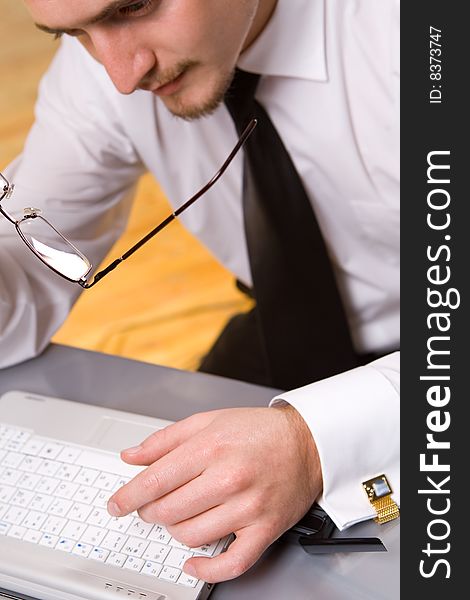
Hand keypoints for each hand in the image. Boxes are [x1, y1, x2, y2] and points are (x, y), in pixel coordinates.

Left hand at [108, 405, 321, 581]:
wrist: (308, 443)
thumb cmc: (258, 431)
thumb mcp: (208, 421)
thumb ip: (165, 439)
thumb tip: (131, 457)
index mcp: (211, 448)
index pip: (155, 481)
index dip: (128, 497)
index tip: (116, 505)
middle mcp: (229, 478)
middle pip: (168, 511)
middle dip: (150, 511)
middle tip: (152, 506)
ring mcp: (248, 507)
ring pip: (190, 536)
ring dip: (174, 530)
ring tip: (178, 516)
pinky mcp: (265, 529)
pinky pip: (231, 563)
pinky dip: (206, 568)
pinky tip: (192, 561)